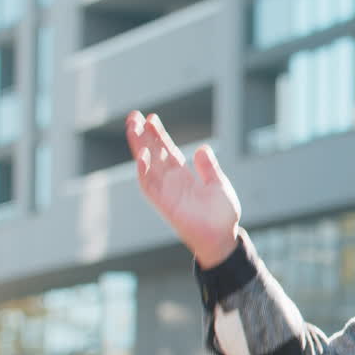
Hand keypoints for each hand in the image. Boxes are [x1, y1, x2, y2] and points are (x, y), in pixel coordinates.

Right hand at [125, 111, 241, 267]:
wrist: (222, 238)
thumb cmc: (222, 215)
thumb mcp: (218, 185)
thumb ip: (208, 168)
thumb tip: (201, 148)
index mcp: (184, 176)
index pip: (166, 151)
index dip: (158, 135)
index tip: (150, 118)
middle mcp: (171, 182)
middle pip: (153, 154)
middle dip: (142, 136)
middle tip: (132, 115)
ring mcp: (166, 192)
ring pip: (147, 166)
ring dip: (138, 147)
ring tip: (131, 127)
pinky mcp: (164, 205)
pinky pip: (150, 187)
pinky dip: (144, 172)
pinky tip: (141, 156)